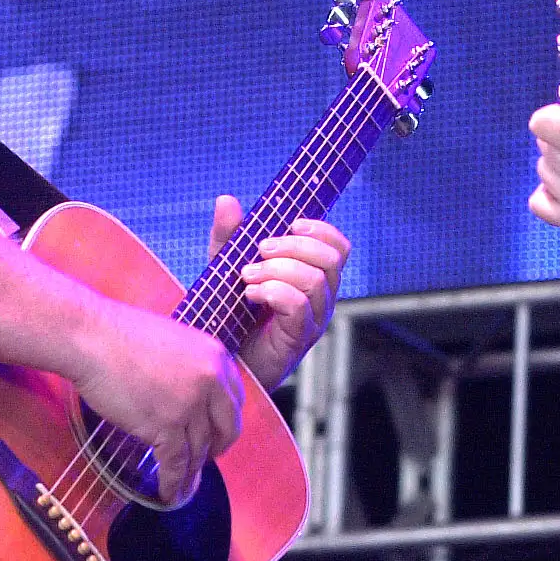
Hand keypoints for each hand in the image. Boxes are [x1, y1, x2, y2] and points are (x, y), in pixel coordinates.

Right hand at [73, 305, 245, 506]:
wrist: (93, 338)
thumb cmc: (123, 336)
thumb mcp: (176, 343)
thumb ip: (193, 369)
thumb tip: (194, 396)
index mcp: (217, 358)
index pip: (235, 400)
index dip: (226, 422)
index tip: (217, 434)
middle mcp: (211, 382)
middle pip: (226, 428)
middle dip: (216, 449)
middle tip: (205, 459)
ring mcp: (189, 406)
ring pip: (198, 449)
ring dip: (192, 472)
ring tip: (186, 486)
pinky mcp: (165, 426)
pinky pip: (175, 462)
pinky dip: (173, 482)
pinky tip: (170, 493)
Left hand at [210, 195, 350, 389]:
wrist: (220, 360)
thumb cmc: (230, 314)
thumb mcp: (227, 267)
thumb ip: (229, 237)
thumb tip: (226, 200)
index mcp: (312, 278)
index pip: (338, 248)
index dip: (321, 230)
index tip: (290, 224)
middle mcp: (320, 299)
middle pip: (331, 260)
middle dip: (294, 247)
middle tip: (259, 250)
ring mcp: (312, 320)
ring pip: (316, 280)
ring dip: (278, 270)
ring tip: (248, 276)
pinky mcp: (297, 339)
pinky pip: (299, 306)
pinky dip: (273, 292)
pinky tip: (250, 294)